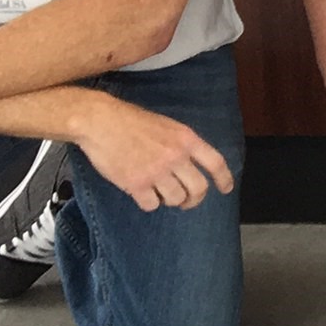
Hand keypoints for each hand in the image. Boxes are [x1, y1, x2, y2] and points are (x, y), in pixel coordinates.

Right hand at [71, 93, 235, 211]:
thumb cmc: (131, 121)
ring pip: (176, 199)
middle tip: (186, 202)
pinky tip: (141, 193)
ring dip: (169, 200)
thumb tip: (191, 165)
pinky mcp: (136, 184)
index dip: (224, 178)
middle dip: (194, 199)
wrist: (100, 121)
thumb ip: (182, 144)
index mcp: (186, 139)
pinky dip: (148, 203)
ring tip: (159, 192)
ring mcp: (156, 171)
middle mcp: (175, 156)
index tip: (225, 189)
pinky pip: (151, 205)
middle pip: (199, 188)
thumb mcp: (167, 125)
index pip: (215, 163)